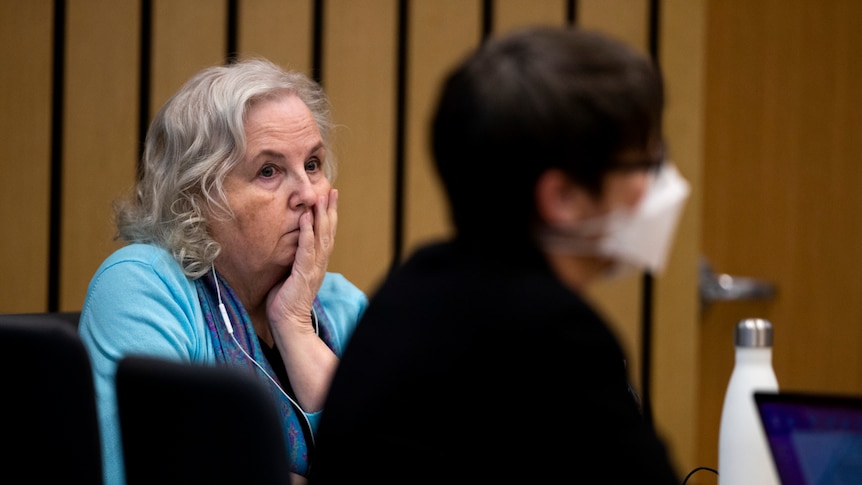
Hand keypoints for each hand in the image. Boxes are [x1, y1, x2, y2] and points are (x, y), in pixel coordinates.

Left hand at [266, 188, 337, 330]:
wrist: (289, 322)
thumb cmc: (286, 300)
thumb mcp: (292, 274)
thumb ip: (296, 258)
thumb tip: (291, 243)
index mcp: (318, 263)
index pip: (327, 235)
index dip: (330, 216)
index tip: (331, 198)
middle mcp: (320, 263)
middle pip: (329, 231)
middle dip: (330, 210)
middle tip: (332, 191)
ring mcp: (313, 268)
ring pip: (321, 237)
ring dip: (321, 216)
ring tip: (322, 198)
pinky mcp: (303, 273)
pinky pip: (306, 249)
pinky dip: (307, 232)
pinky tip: (305, 218)